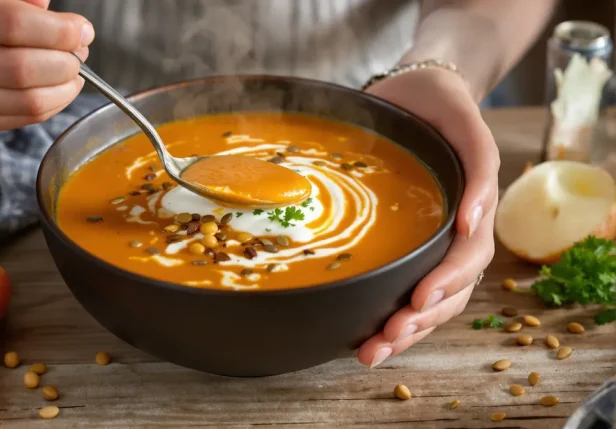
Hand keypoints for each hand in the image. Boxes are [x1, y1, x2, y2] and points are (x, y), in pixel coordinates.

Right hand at [0, 0, 92, 133]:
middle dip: (64, 63)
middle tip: (79, 53)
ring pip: (23, 101)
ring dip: (63, 88)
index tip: (82, 30)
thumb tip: (69, 29)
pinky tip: (58, 89)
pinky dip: (49, 106)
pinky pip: (17, 121)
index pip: (11, 24)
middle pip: (18, 69)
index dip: (58, 31)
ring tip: (74, 72)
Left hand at [356, 68, 498, 366]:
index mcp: (472, 210)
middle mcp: (454, 234)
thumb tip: (474, 221)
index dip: (447, 281)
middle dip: (419, 319)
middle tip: (387, 338)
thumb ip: (480, 165)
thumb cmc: (439, 106)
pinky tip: (365, 337)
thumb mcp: (465, 122)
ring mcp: (430, 244)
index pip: (467, 258)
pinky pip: (403, 289)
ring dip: (404, 332)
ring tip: (372, 353)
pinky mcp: (405, 247)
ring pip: (428, 302)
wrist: (414, 93)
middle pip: (448, 292)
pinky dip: (388, 318)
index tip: (420, 297)